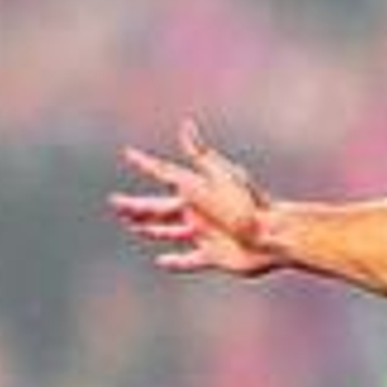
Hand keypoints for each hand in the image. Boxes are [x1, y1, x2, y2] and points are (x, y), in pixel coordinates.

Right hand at [110, 119, 278, 275]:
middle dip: (137, 206)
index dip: (146, 164)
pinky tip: (162, 261)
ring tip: (134, 227)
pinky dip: (174, 262)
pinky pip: (188, 260)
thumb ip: (198, 154)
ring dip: (151, 230)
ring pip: (170, 231)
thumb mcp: (219, 176)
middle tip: (114, 203)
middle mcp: (197, 210)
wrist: (272, 234)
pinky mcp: (211, 255)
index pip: (164, 173)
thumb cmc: (246, 203)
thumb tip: (185, 124)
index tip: (128, 152)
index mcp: (196, 188)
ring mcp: (203, 233)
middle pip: (159, 208)